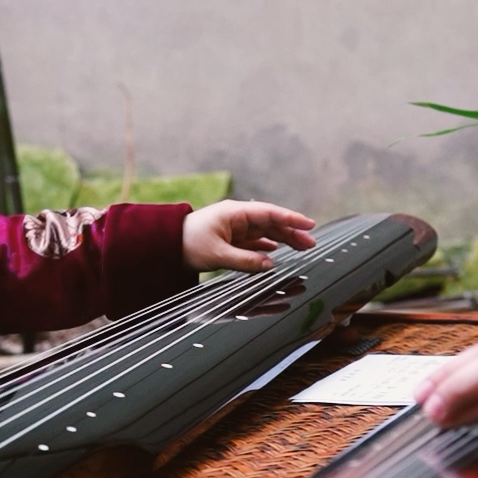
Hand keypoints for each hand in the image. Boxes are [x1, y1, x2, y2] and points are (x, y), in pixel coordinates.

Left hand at [181, 200, 315, 271]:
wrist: (165, 246)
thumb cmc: (188, 244)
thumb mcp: (218, 255)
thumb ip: (246, 260)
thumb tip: (270, 264)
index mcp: (235, 214)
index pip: (269, 214)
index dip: (291, 219)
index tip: (309, 224)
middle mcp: (237, 218)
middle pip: (270, 223)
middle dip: (292, 232)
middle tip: (312, 243)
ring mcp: (234, 228)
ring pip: (265, 233)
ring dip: (283, 239)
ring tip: (302, 248)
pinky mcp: (230, 239)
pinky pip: (254, 241)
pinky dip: (267, 246)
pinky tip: (276, 252)